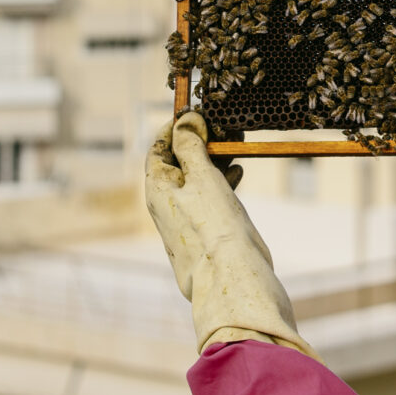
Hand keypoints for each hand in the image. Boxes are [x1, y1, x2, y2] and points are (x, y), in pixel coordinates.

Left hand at [145, 110, 313, 353]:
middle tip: (222, 125)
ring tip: (235, 142)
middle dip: (198, 141)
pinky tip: (239, 171)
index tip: (194, 112)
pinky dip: (221, 179)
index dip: (174, 127)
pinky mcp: (206, 232)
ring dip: (213, 158)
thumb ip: (192, 147)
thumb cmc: (215, 229)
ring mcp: (186, 220)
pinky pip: (209, 196)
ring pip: (196, 179)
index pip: (157, 148)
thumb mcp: (202, 177)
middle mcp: (166, 204)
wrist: (233, 282)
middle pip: (177, 162)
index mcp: (156, 189)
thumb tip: (185, 121)